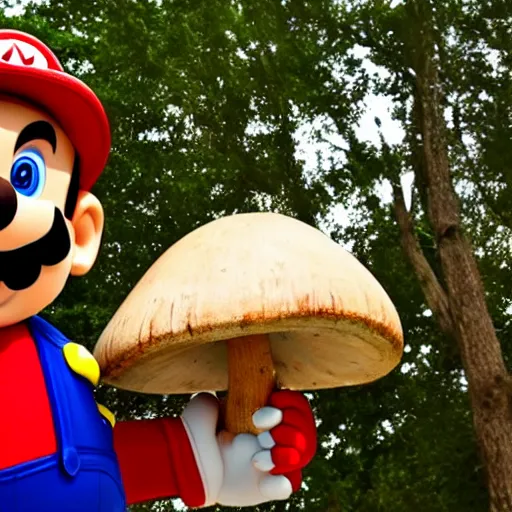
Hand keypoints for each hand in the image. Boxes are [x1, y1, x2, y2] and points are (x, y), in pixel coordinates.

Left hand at [181, 391, 316, 507]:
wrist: (184, 464)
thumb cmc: (195, 431)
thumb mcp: (206, 407)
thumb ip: (220, 396)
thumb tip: (225, 395)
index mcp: (264, 415)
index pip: (296, 406)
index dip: (291, 404)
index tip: (273, 404)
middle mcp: (272, 437)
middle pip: (304, 432)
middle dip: (293, 430)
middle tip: (269, 434)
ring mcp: (270, 462)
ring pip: (300, 457)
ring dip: (286, 455)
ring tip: (258, 459)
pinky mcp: (263, 486)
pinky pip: (287, 486)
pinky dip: (281, 483)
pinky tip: (263, 480)